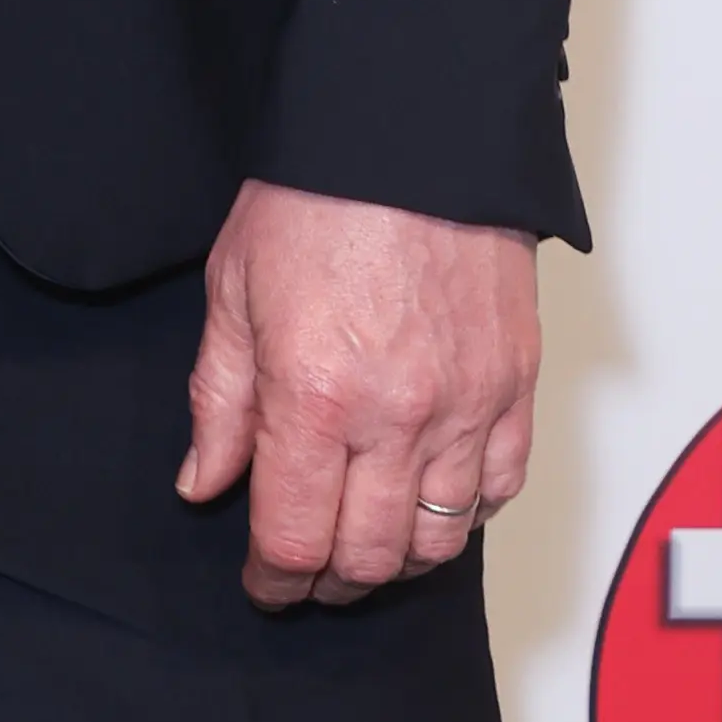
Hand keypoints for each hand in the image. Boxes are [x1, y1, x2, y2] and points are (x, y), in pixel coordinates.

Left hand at [178, 178, 539, 612]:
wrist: (412, 136)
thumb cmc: (317, 198)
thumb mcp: (232, 291)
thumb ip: (220, 400)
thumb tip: (206, 483)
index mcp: (314, 395)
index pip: (294, 538)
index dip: (274, 580)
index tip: (263, 584)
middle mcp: (397, 415)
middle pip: (370, 557)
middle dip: (331, 584)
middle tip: (308, 575)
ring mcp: (467, 404)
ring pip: (440, 539)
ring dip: (397, 560)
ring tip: (365, 547)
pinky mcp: (516, 385)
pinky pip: (500, 488)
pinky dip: (465, 515)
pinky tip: (431, 504)